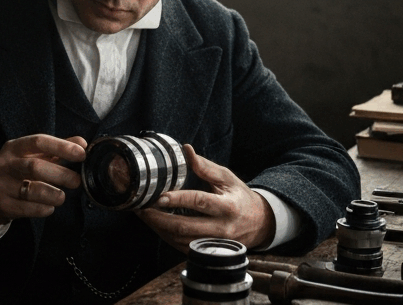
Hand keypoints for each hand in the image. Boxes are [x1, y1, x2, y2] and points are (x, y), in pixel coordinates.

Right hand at [0, 134, 86, 225]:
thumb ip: (55, 149)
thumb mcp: (30, 155)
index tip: (81, 153)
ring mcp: (2, 186)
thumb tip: (82, 143)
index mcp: (13, 148)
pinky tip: (49, 206)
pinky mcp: (3, 205)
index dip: (62, 146)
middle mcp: (5, 164)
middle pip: (35, 167)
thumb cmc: (14, 171)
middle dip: (61, 174)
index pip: (38, 142)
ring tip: (62, 196)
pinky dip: (44, 208)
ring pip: (33, 191)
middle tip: (76, 181)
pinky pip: (29, 209)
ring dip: (54, 194)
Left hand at [135, 144, 275, 251]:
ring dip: (159, 229)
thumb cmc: (240, 197)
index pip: (199, 202)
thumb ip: (206, 167)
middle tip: (142, 207)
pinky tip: (157, 226)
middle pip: (185, 227)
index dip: (177, 199)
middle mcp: (222, 228)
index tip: (159, 196)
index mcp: (228, 206)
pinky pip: (184, 248)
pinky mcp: (210, 252)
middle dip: (159, 218)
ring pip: (181, 240)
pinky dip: (167, 237)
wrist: (260, 224)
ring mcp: (215, 243)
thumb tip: (186, 150)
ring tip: (145, 215)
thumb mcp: (228, 178)